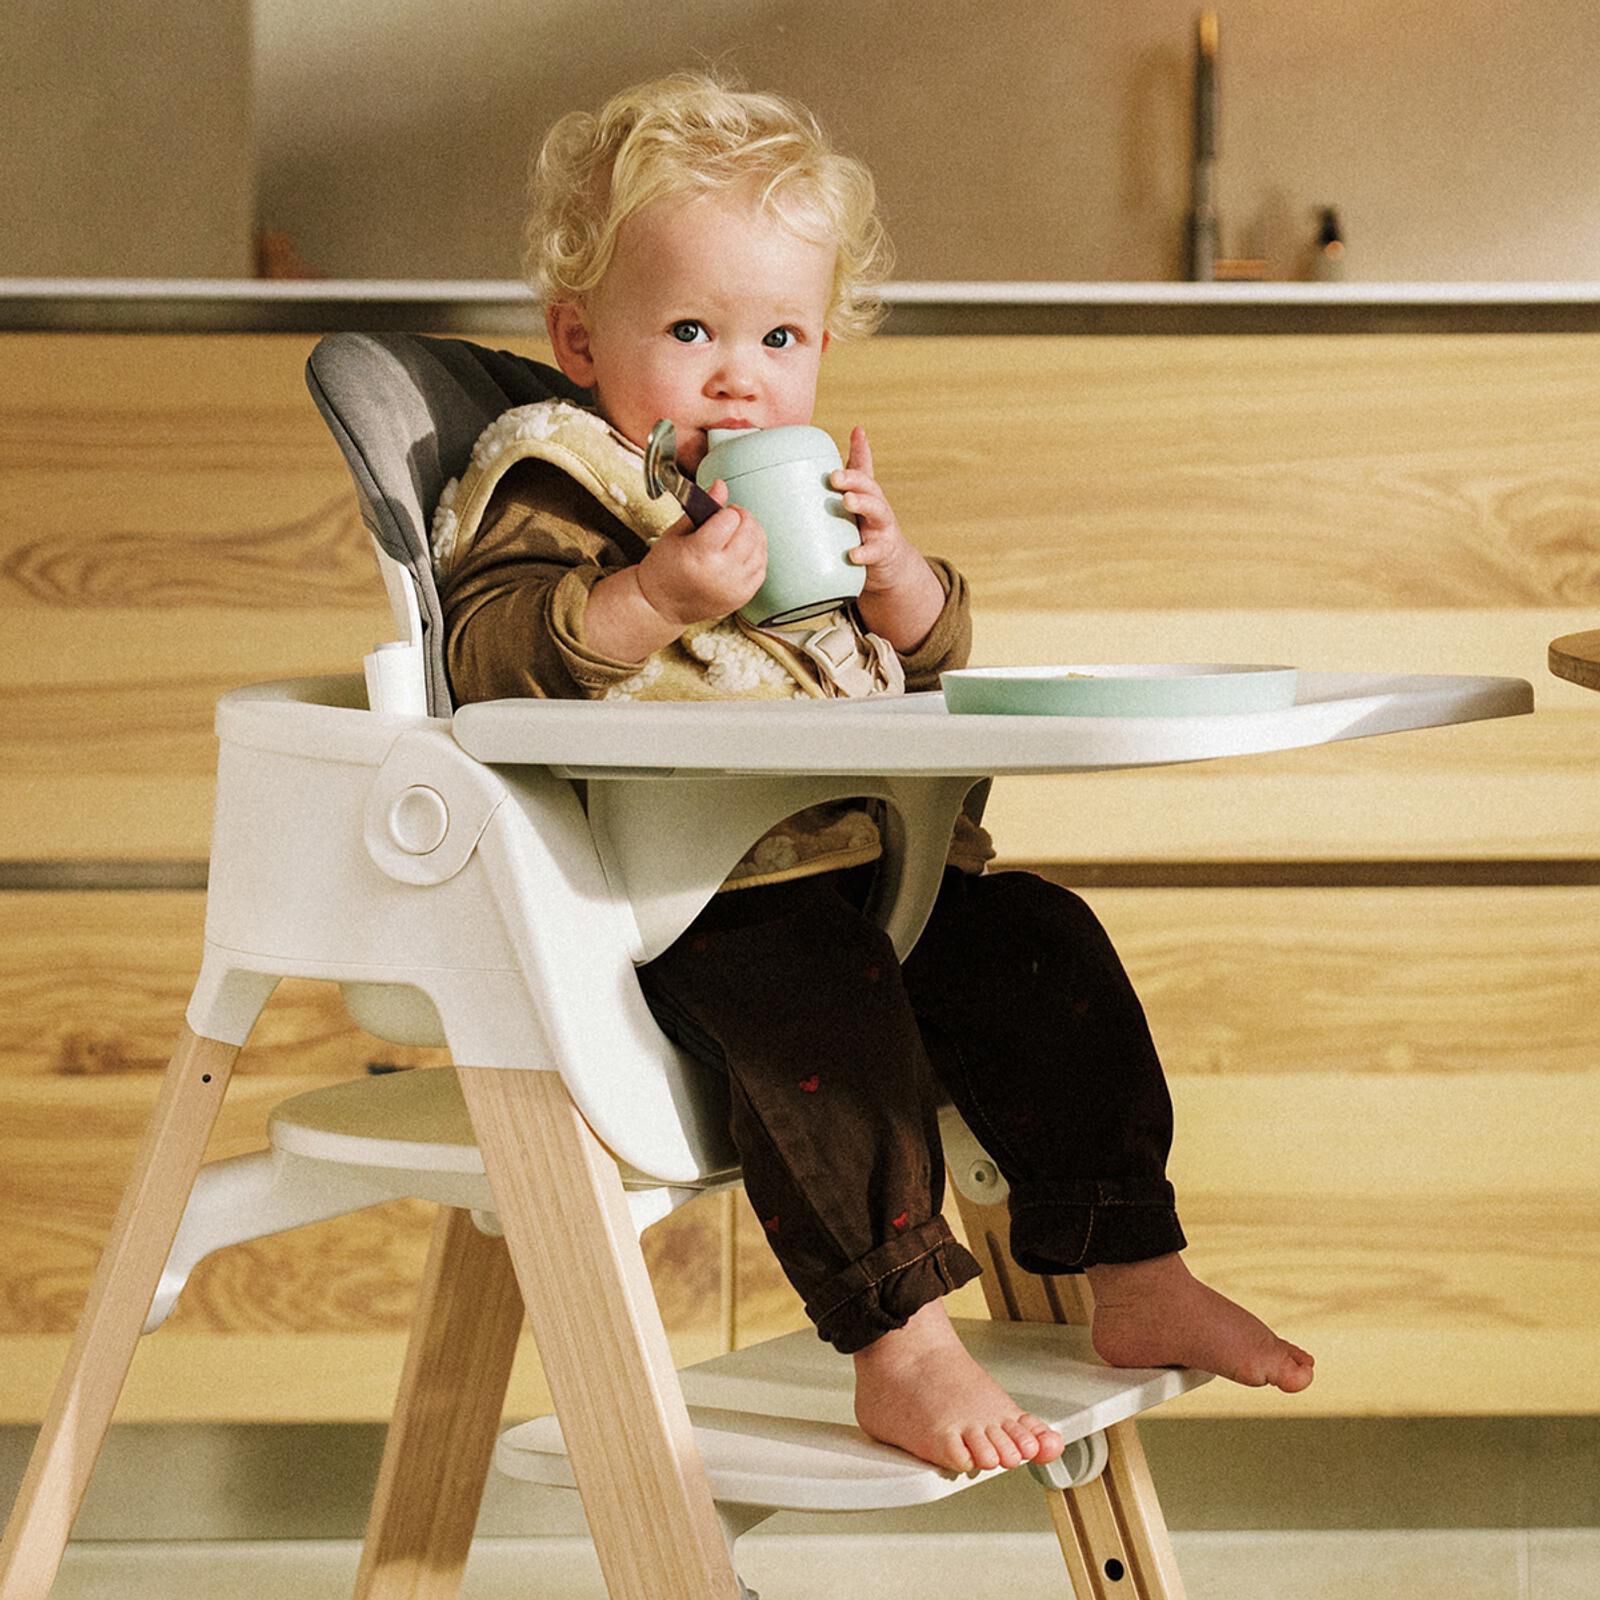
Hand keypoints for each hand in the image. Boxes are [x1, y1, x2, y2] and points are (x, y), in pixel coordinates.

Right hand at [636, 480, 766, 625]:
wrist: (662, 605)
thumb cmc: (665, 568)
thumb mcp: (676, 532)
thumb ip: (703, 508)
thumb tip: (720, 485)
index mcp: (699, 553)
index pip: (730, 518)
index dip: (726, 511)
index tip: (718, 515)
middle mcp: (721, 571)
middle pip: (749, 530)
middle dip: (742, 518)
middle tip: (730, 520)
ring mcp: (735, 586)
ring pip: (760, 547)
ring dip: (752, 534)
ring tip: (736, 535)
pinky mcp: (743, 596)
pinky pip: (762, 566)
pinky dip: (756, 554)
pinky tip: (742, 551)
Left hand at [833, 427, 945, 650]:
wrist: (890, 566)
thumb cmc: (866, 528)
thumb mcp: (859, 501)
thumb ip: (854, 472)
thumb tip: (854, 432)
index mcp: (867, 495)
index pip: (862, 473)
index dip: (858, 455)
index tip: (853, 437)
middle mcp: (877, 508)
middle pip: (870, 488)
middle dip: (854, 479)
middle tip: (835, 476)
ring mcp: (882, 530)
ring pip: (877, 513)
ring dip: (862, 504)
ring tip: (847, 501)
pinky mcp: (883, 554)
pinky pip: (874, 552)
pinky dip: (864, 552)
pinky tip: (852, 554)